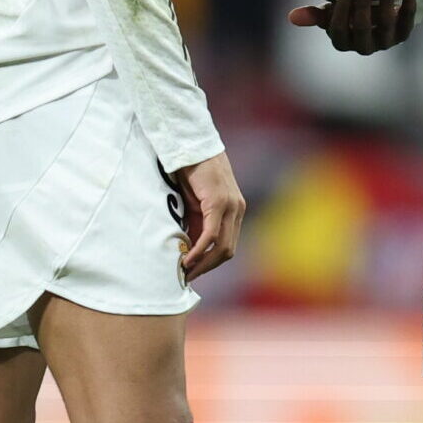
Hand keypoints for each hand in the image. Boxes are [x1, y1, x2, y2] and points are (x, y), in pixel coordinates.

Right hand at [169, 152, 245, 280]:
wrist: (191, 145)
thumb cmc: (191, 172)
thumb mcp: (194, 204)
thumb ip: (196, 224)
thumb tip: (189, 250)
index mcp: (235, 211)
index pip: (228, 246)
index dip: (211, 263)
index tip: (194, 273)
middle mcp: (237, 210)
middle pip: (227, 251)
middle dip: (207, 268)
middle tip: (188, 277)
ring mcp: (231, 206)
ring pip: (222, 246)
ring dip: (203, 263)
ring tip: (185, 271)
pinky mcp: (219, 202)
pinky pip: (211, 234)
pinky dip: (199, 250)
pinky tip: (187, 258)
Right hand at [287, 0, 416, 53]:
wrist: (378, 14)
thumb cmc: (349, 12)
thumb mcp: (331, 13)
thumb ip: (315, 15)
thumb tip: (292, 17)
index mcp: (343, 42)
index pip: (338, 30)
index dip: (342, 11)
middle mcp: (364, 46)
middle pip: (362, 27)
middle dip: (363, 5)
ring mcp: (386, 41)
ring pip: (387, 23)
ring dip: (386, 1)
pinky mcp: (403, 33)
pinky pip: (407, 17)